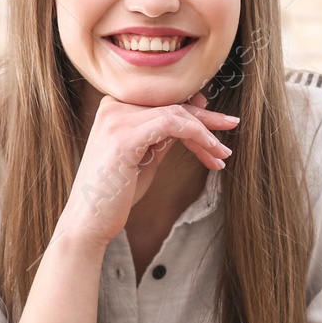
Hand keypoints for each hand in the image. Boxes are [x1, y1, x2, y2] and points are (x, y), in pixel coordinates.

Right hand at [60, 90, 238, 247]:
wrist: (89, 221)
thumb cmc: (116, 191)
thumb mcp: (146, 155)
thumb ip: (166, 132)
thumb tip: (195, 111)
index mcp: (116, 107)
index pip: (164, 101)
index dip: (196, 113)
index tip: (219, 126)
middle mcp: (114, 107)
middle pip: (172, 104)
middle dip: (207, 119)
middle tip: (232, 126)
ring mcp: (116, 119)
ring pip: (176, 113)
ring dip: (205, 133)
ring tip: (222, 153)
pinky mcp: (123, 137)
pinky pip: (170, 124)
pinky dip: (195, 135)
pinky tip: (209, 151)